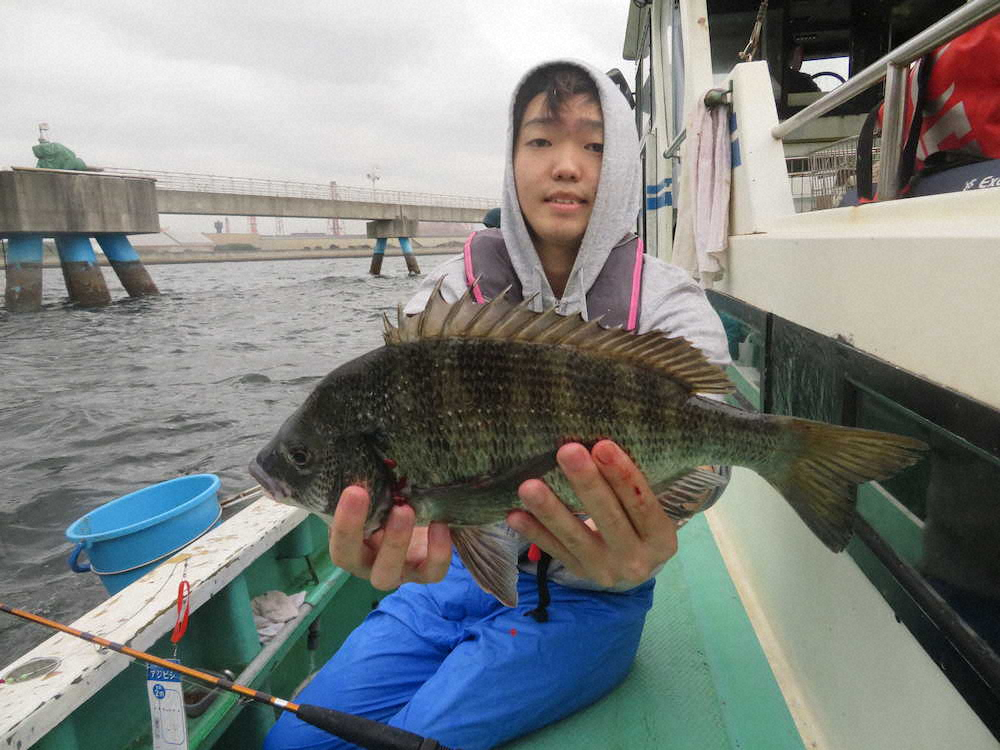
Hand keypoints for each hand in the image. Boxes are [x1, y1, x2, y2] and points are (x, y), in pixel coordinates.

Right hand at [329, 485, 451, 590]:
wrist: (421, 516)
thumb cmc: (389, 503)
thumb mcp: (376, 495)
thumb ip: (366, 485)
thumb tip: (361, 461)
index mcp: (349, 545)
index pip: (338, 543)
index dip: (344, 522)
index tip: (354, 490)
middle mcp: (367, 564)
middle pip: (354, 561)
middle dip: (358, 530)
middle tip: (382, 501)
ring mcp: (396, 572)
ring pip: (389, 573)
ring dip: (396, 542)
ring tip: (406, 510)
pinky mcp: (425, 573)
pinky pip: (432, 572)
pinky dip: (438, 551)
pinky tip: (440, 524)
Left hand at [507, 440, 677, 588]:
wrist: (633, 567)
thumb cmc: (639, 523)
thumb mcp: (647, 510)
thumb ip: (631, 486)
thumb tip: (598, 441)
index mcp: (662, 538)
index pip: (642, 504)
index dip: (623, 475)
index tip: (602, 445)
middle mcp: (637, 559)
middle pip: (609, 518)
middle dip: (587, 483)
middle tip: (566, 452)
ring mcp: (606, 570)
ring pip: (575, 537)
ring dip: (551, 510)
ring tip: (529, 486)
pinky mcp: (579, 573)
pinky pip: (554, 551)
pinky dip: (534, 532)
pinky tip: (515, 514)